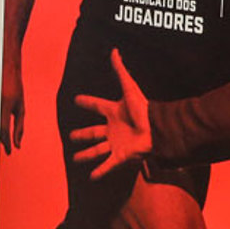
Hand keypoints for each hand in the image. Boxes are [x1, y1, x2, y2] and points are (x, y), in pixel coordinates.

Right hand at [0, 58, 24, 154]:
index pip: (4, 129)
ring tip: (4, 139)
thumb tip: (18, 143)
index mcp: (5, 105)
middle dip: (3, 140)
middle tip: (8, 148)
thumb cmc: (15, 87)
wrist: (6, 70)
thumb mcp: (21, 107)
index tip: (10, 151)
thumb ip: (20, 125)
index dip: (7, 143)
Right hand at [69, 50, 152, 178]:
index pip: (97, 106)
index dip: (87, 102)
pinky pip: (108, 165)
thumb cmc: (144, 109)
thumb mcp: (130, 88)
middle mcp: (113, 129)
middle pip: (93, 132)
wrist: (158, 130)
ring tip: (75, 159)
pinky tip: (91, 177)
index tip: (77, 100)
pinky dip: (100, 171)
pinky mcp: (120, 156)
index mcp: (113, 112)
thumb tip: (115, 51)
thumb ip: (121, 71)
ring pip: (96, 150)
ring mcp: (115, 143)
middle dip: (82, 135)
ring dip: (86, 155)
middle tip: (71, 137)